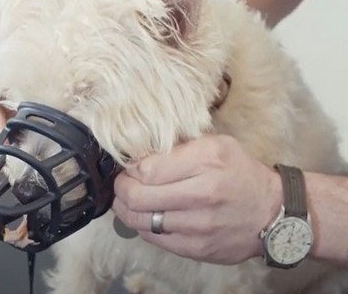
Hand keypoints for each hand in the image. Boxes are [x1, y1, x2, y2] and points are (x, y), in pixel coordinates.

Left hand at [112, 135, 282, 263]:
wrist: (274, 213)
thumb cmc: (240, 173)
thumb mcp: (216, 144)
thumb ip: (179, 147)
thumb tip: (140, 154)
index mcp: (206, 161)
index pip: (146, 169)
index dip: (130, 169)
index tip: (130, 168)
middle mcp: (202, 194)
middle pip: (136, 196)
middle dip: (121, 190)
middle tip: (122, 185)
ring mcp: (199, 226)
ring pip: (140, 221)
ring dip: (126, 210)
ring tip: (128, 201)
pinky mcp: (197, 249)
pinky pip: (154, 239)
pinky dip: (143, 227)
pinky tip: (147, 216)